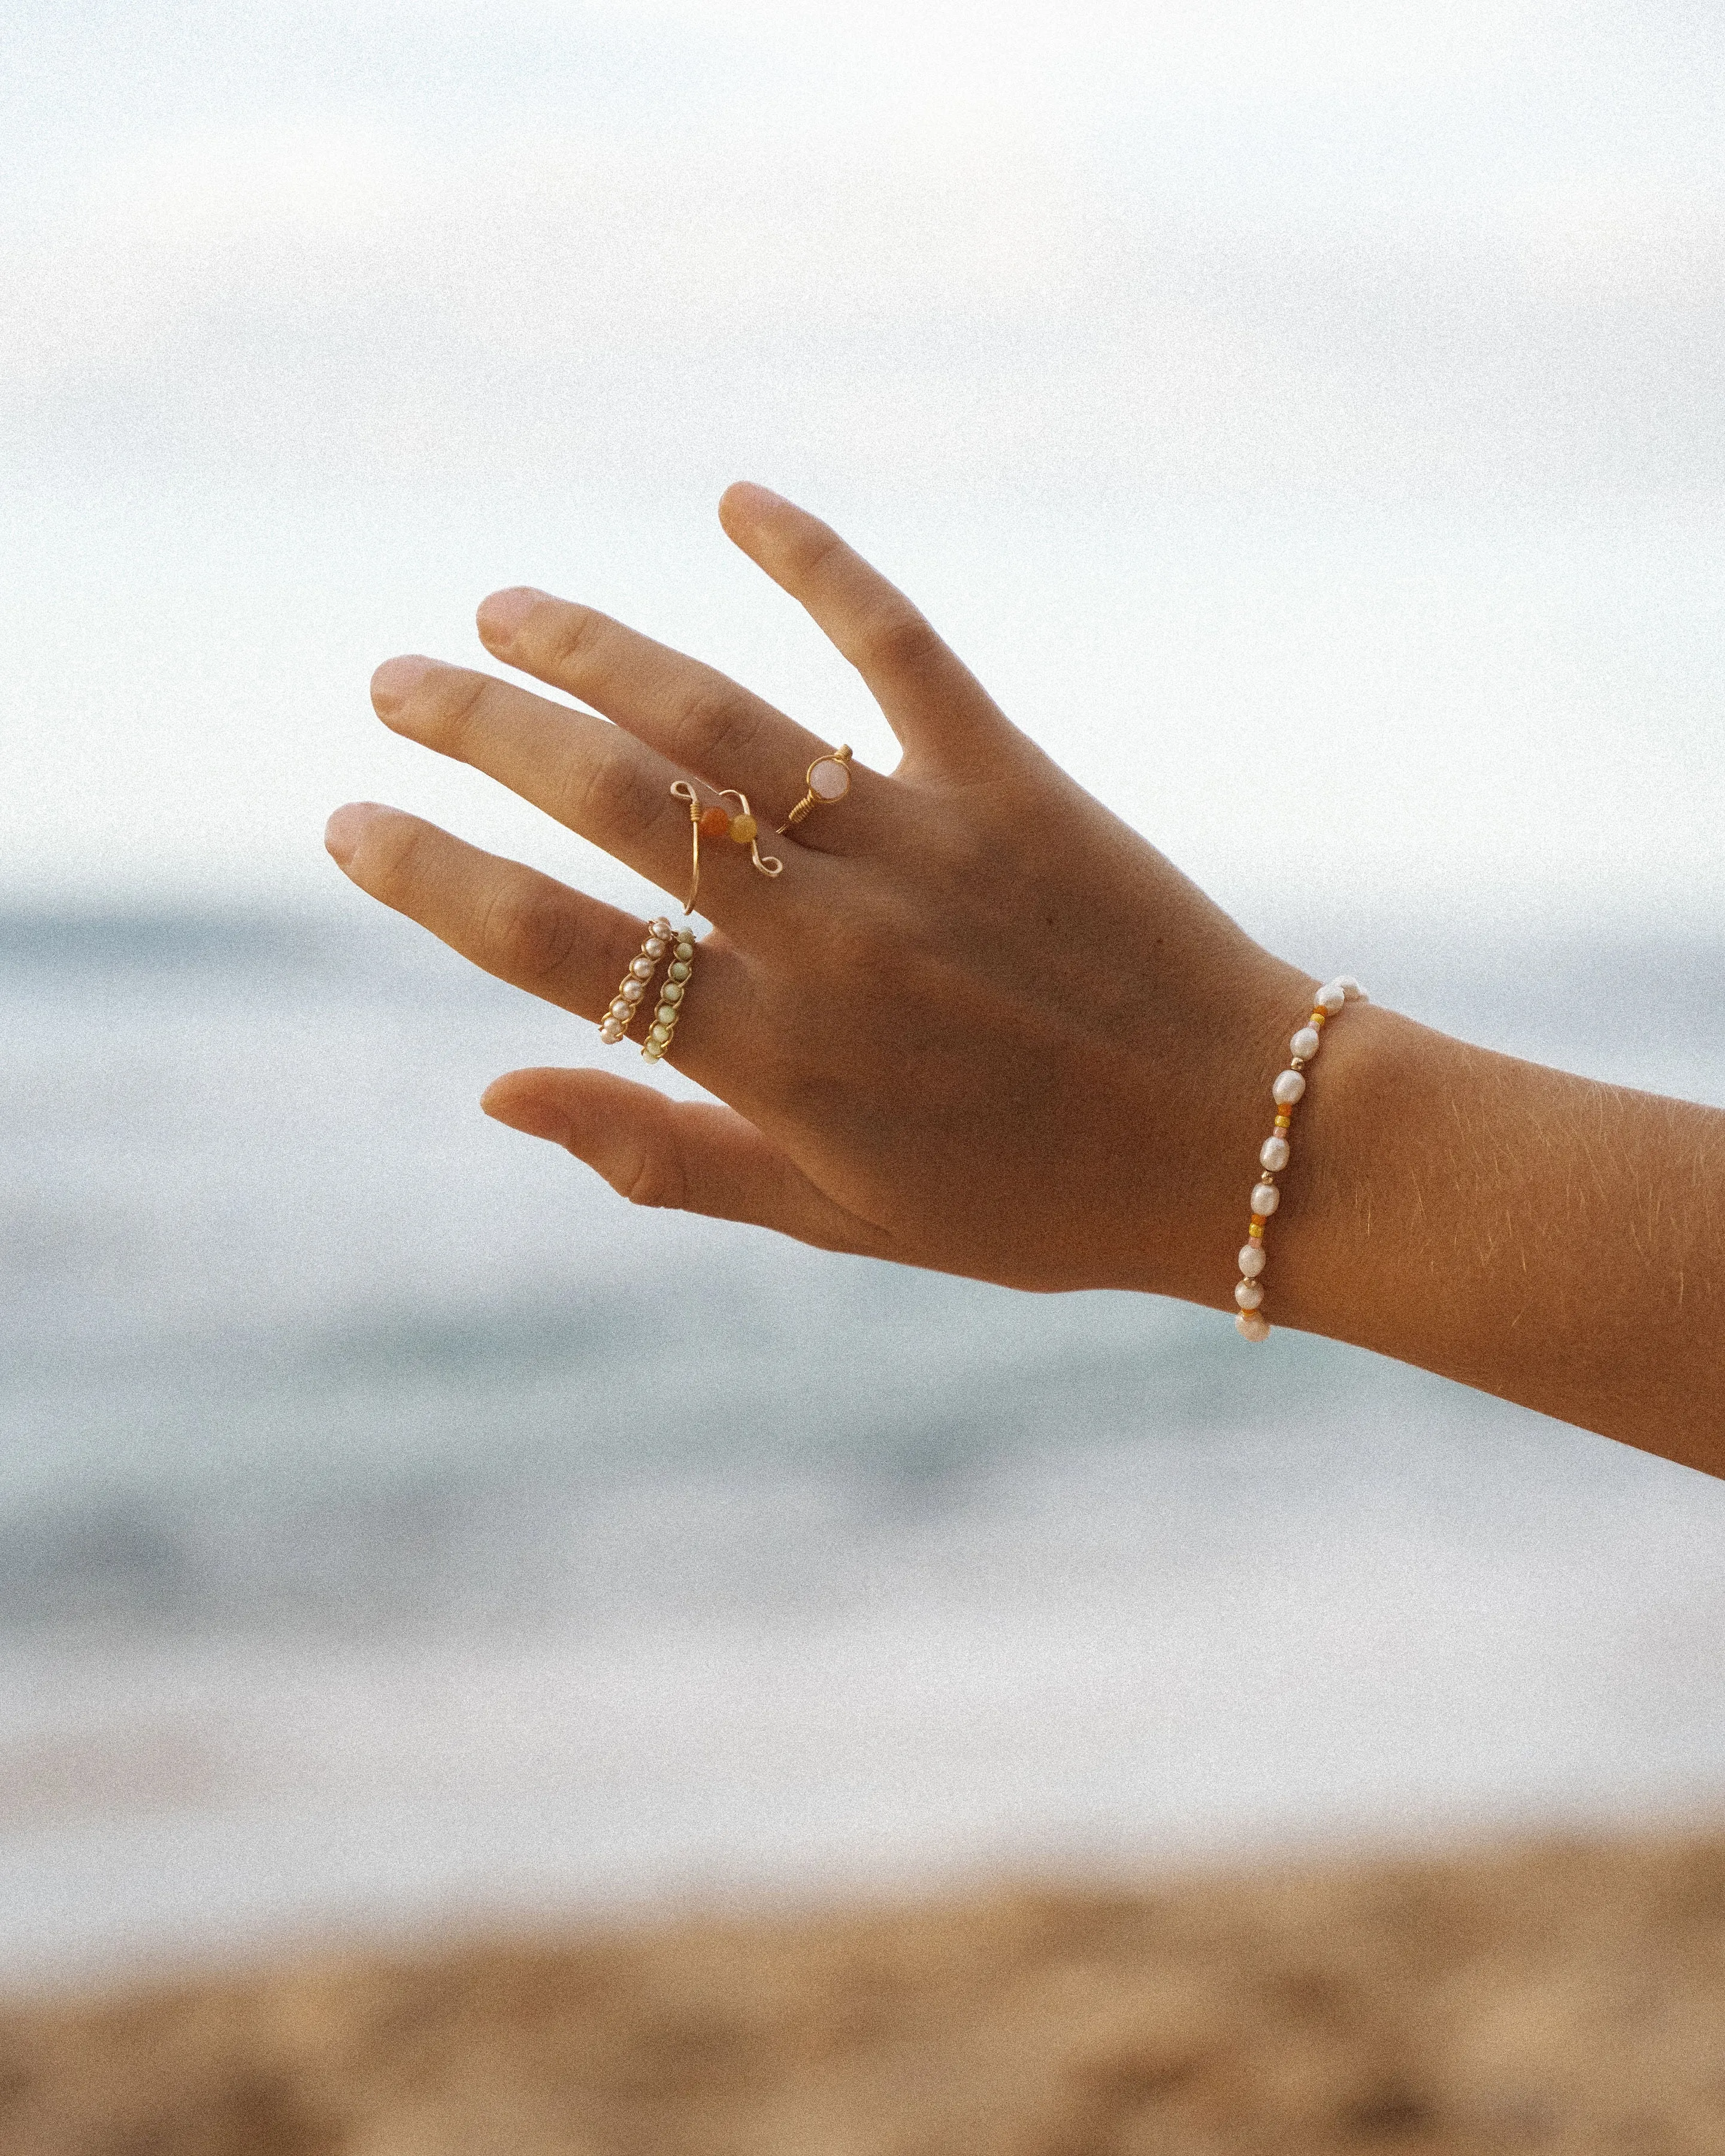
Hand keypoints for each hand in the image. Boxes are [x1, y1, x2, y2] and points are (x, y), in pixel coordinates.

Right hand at [324, 484, 1321, 1303]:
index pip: (549, 947)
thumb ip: (662, 1158)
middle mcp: (826, 942)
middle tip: (395, 681)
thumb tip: (492, 1088)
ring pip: (720, 719)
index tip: (348, 822)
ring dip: (594, 647)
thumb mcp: (836, 1219)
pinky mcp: (1013, 783)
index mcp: (772, 1059)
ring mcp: (918, 850)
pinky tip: (734, 497)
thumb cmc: (1031, 1203)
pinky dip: (817, 563)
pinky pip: (900, 646)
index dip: (430, 878)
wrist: (1240, 1148)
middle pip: (607, 805)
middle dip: (478, 734)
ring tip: (502, 607)